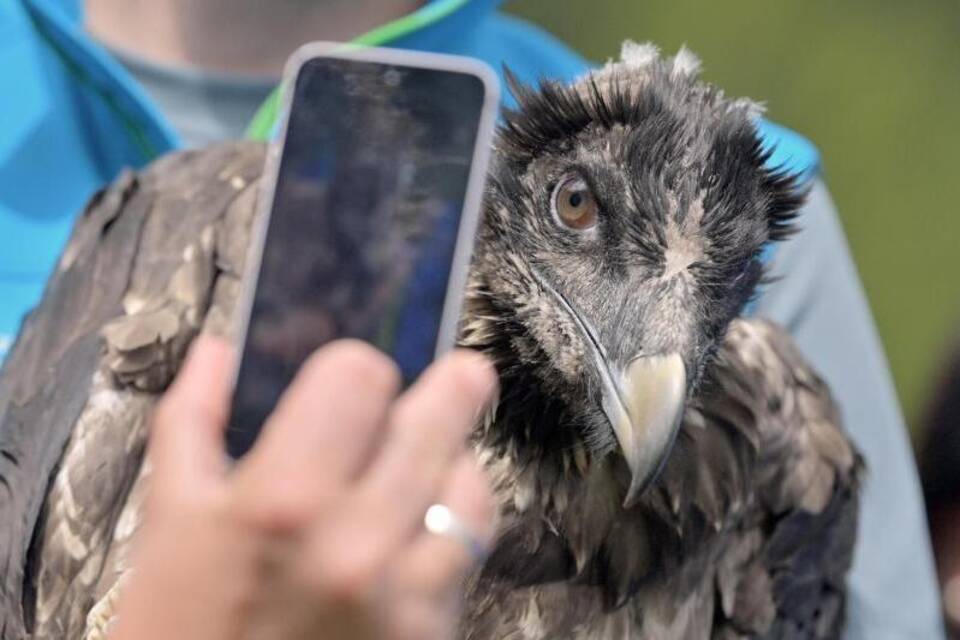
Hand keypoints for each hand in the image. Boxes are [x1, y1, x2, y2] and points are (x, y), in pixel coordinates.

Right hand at [109, 336, 496, 639]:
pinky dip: (456, 521)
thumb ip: (192, 419)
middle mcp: (357, 540)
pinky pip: (473, 547)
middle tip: (450, 377)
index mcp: (281, 500)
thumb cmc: (179, 633)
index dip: (356, 368)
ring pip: (471, 478)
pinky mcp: (433, 630)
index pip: (362, 374)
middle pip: (443, 411)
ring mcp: (406, 592)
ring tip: (423, 466)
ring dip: (452, 461)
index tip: (352, 383)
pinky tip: (421, 524)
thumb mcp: (167, 523)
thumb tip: (219, 349)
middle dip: (445, 386)